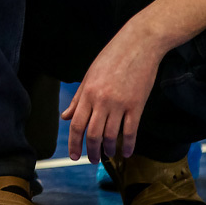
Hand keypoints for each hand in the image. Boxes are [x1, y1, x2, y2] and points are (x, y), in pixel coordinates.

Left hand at [61, 31, 162, 162]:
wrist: (139, 43)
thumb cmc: (113, 56)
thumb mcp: (90, 75)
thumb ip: (78, 98)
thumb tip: (66, 116)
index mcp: (88, 92)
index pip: (77, 124)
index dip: (74, 143)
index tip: (75, 156)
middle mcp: (102, 100)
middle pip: (93, 134)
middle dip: (92, 152)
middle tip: (92, 160)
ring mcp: (120, 104)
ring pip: (111, 136)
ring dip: (109, 150)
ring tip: (108, 155)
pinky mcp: (137, 105)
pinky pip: (131, 131)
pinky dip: (128, 145)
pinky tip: (127, 152)